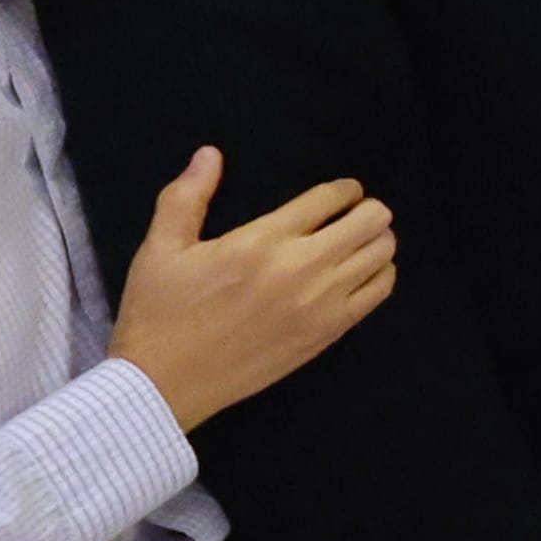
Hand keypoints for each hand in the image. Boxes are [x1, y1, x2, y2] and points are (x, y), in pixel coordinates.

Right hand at [109, 148, 393, 428]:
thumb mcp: (160, 249)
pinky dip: (379, 276)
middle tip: (352, 214)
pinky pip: (378, 294)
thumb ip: (187, 196)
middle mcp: (299, 270)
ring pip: (382, 256)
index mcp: (260, 243)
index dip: (344, 189)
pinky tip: (358, 274)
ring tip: (356, 242)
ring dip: (376, 241)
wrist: (162, 387)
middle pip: (370, 221)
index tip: (341, 192)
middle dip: (366, 209)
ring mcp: (319, 306)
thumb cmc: (158, 314)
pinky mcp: (326, 335)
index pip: (328, 198)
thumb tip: (211, 153)